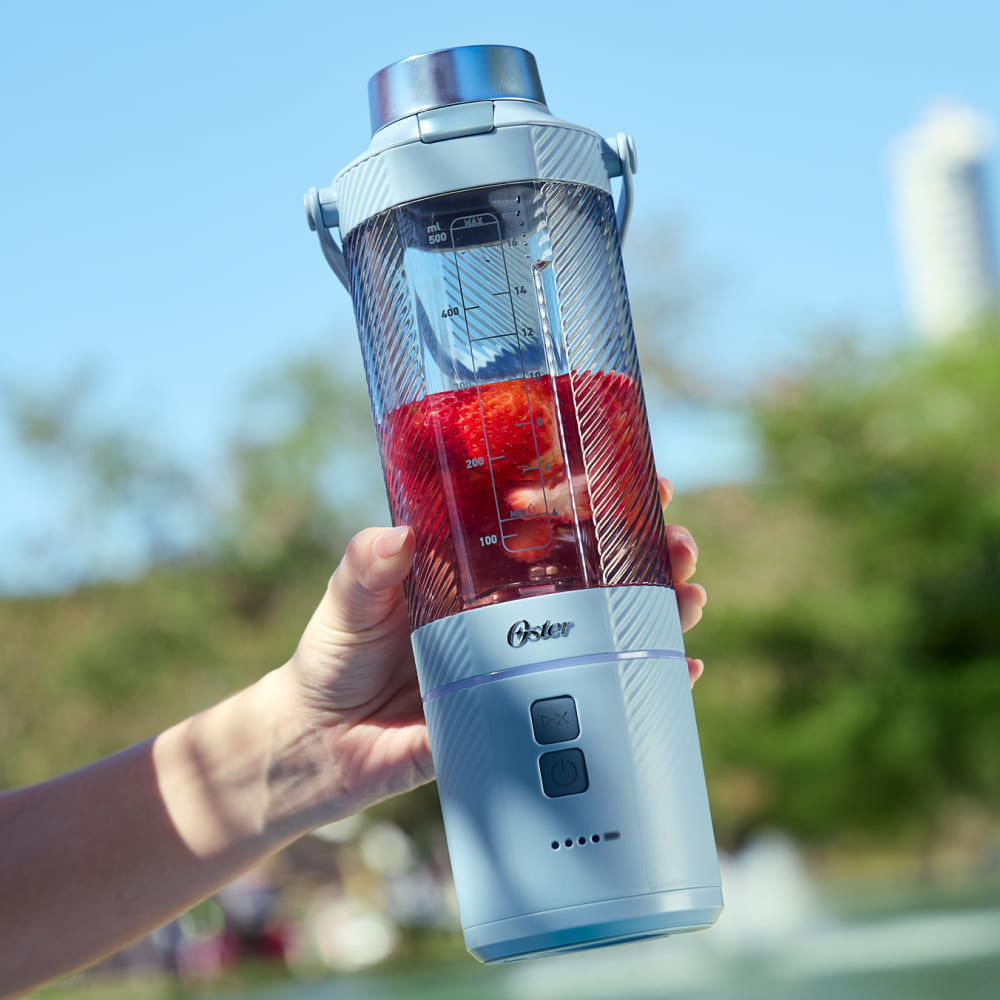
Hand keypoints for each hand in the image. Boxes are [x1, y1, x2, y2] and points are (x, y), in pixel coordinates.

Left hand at [283, 476, 706, 817]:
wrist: (321, 742)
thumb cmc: (334, 656)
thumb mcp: (349, 602)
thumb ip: (366, 568)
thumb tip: (395, 536)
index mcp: (479, 569)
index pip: (549, 522)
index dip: (597, 498)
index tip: (638, 477)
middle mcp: (514, 608)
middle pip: (598, 571)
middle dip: (649, 552)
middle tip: (679, 543)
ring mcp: (528, 659)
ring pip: (610, 626)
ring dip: (660, 608)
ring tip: (690, 594)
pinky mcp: (529, 712)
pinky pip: (596, 695)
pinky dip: (643, 682)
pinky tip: (681, 669)